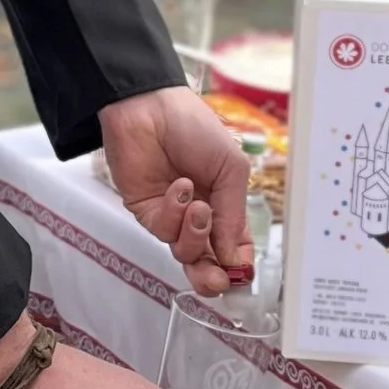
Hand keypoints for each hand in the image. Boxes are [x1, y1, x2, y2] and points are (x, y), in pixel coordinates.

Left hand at [102, 86, 254, 296]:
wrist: (150, 108)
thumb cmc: (194, 128)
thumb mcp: (231, 169)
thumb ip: (234, 215)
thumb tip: (233, 258)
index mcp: (225, 203)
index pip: (235, 246)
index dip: (239, 263)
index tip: (241, 273)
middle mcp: (199, 214)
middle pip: (207, 261)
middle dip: (213, 275)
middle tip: (218, 280)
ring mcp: (172, 215)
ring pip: (185, 251)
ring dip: (195, 234)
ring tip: (199, 207)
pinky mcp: (147, 211)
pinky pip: (163, 230)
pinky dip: (174, 213)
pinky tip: (178, 187)